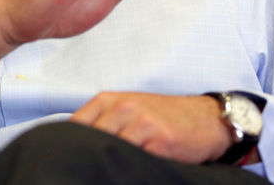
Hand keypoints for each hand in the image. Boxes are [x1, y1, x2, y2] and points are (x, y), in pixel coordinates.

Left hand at [70, 92, 231, 163]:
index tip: (67, 160)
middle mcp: (123, 108)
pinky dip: (133, 168)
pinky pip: (139, 161)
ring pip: (114, 150)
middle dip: (90, 157)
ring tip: (108, 172)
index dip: (71, 146)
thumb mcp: (127, 109)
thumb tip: (75, 145)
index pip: (76, 125)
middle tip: (85, 172)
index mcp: (108, 100)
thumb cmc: (164, 115)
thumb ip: (102, 122)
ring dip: (110, 164)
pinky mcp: (161, 141)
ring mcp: (142, 123)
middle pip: (93, 140)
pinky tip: (132, 172)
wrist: (206, 117)